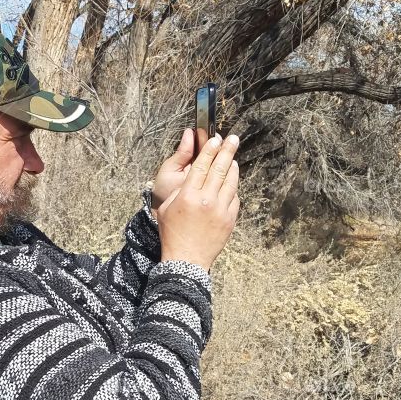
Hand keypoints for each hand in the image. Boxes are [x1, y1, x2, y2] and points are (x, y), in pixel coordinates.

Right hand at [157, 133, 239, 271]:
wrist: (186, 260)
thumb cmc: (172, 234)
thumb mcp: (166, 208)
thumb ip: (179, 189)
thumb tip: (192, 174)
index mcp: (188, 196)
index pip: (201, 166)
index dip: (209, 150)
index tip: (215, 139)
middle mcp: (206, 200)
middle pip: (219, 169)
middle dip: (227, 151)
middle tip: (232, 139)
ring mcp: (220, 210)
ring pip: (230, 181)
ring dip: (232, 167)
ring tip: (233, 158)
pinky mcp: (229, 219)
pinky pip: (234, 198)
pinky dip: (233, 187)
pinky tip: (231, 182)